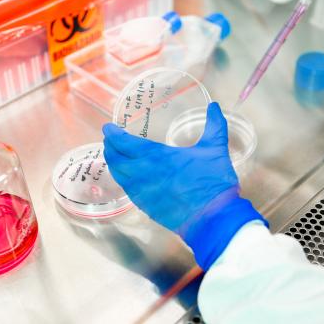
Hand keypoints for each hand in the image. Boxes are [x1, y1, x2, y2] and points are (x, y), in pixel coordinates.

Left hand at [103, 102, 267, 269]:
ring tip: (115, 156)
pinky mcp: (145, 206)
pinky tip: (128, 177)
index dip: (113, 134)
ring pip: (118, 175)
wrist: (212, 218)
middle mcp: (142, 173)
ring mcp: (142, 192)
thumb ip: (214, 125)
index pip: (123, 143)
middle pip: (115, 159)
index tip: (108, 128)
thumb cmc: (212, 182)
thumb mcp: (215, 148)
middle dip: (109, 147)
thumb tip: (214, 106)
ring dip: (113, 163)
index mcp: (155, 156)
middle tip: (109, 140)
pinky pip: (127, 189)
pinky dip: (122, 179)